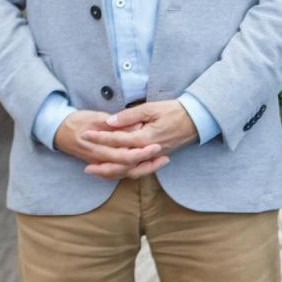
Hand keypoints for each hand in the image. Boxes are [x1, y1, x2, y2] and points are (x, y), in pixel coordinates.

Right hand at [52, 109, 166, 179]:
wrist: (58, 131)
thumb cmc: (77, 121)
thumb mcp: (95, 117)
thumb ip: (115, 124)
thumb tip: (135, 126)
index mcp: (99, 148)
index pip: (125, 156)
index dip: (142, 153)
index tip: (157, 146)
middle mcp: (100, 160)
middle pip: (128, 168)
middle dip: (148, 164)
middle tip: (164, 156)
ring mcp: (100, 164)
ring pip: (124, 173)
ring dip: (144, 169)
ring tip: (161, 161)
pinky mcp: (100, 165)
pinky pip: (118, 174)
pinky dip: (132, 171)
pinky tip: (146, 167)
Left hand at [74, 101, 197, 179]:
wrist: (197, 119)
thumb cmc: (175, 111)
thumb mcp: (152, 108)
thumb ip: (129, 116)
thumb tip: (110, 122)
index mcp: (145, 138)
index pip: (117, 140)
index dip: (100, 137)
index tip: (85, 134)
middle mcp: (148, 151)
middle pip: (120, 163)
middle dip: (101, 163)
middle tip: (84, 165)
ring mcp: (153, 157)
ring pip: (128, 171)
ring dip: (111, 172)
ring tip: (96, 172)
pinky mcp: (156, 158)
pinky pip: (137, 170)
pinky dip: (124, 172)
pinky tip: (114, 170)